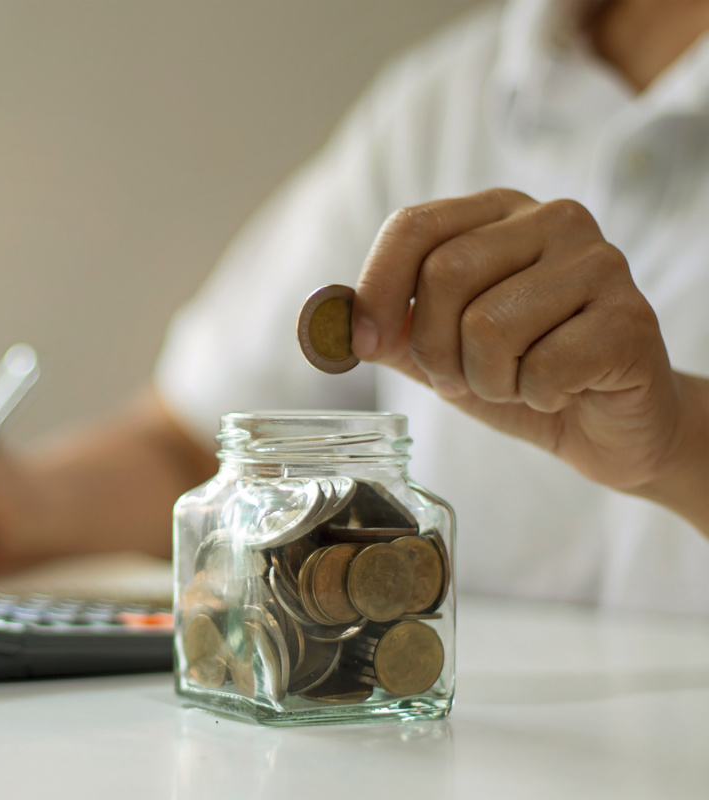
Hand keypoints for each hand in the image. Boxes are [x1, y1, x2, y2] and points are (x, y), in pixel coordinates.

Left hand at [350, 188, 707, 527]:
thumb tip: (331, 324)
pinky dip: (535, 395)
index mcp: (497, 212)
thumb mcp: (439, 350)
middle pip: (446, 274)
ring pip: (489, 325)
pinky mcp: (632, 318)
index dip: (376, 289)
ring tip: (514, 382)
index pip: (413, 225)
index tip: (366, 343)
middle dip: (435, 349)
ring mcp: (600, 263)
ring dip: (486, 380)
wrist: (608, 423)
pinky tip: (560, 389)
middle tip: (460, 377)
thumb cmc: (519, 373)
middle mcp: (552, 220)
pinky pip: (543, 366)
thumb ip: (389, 330)